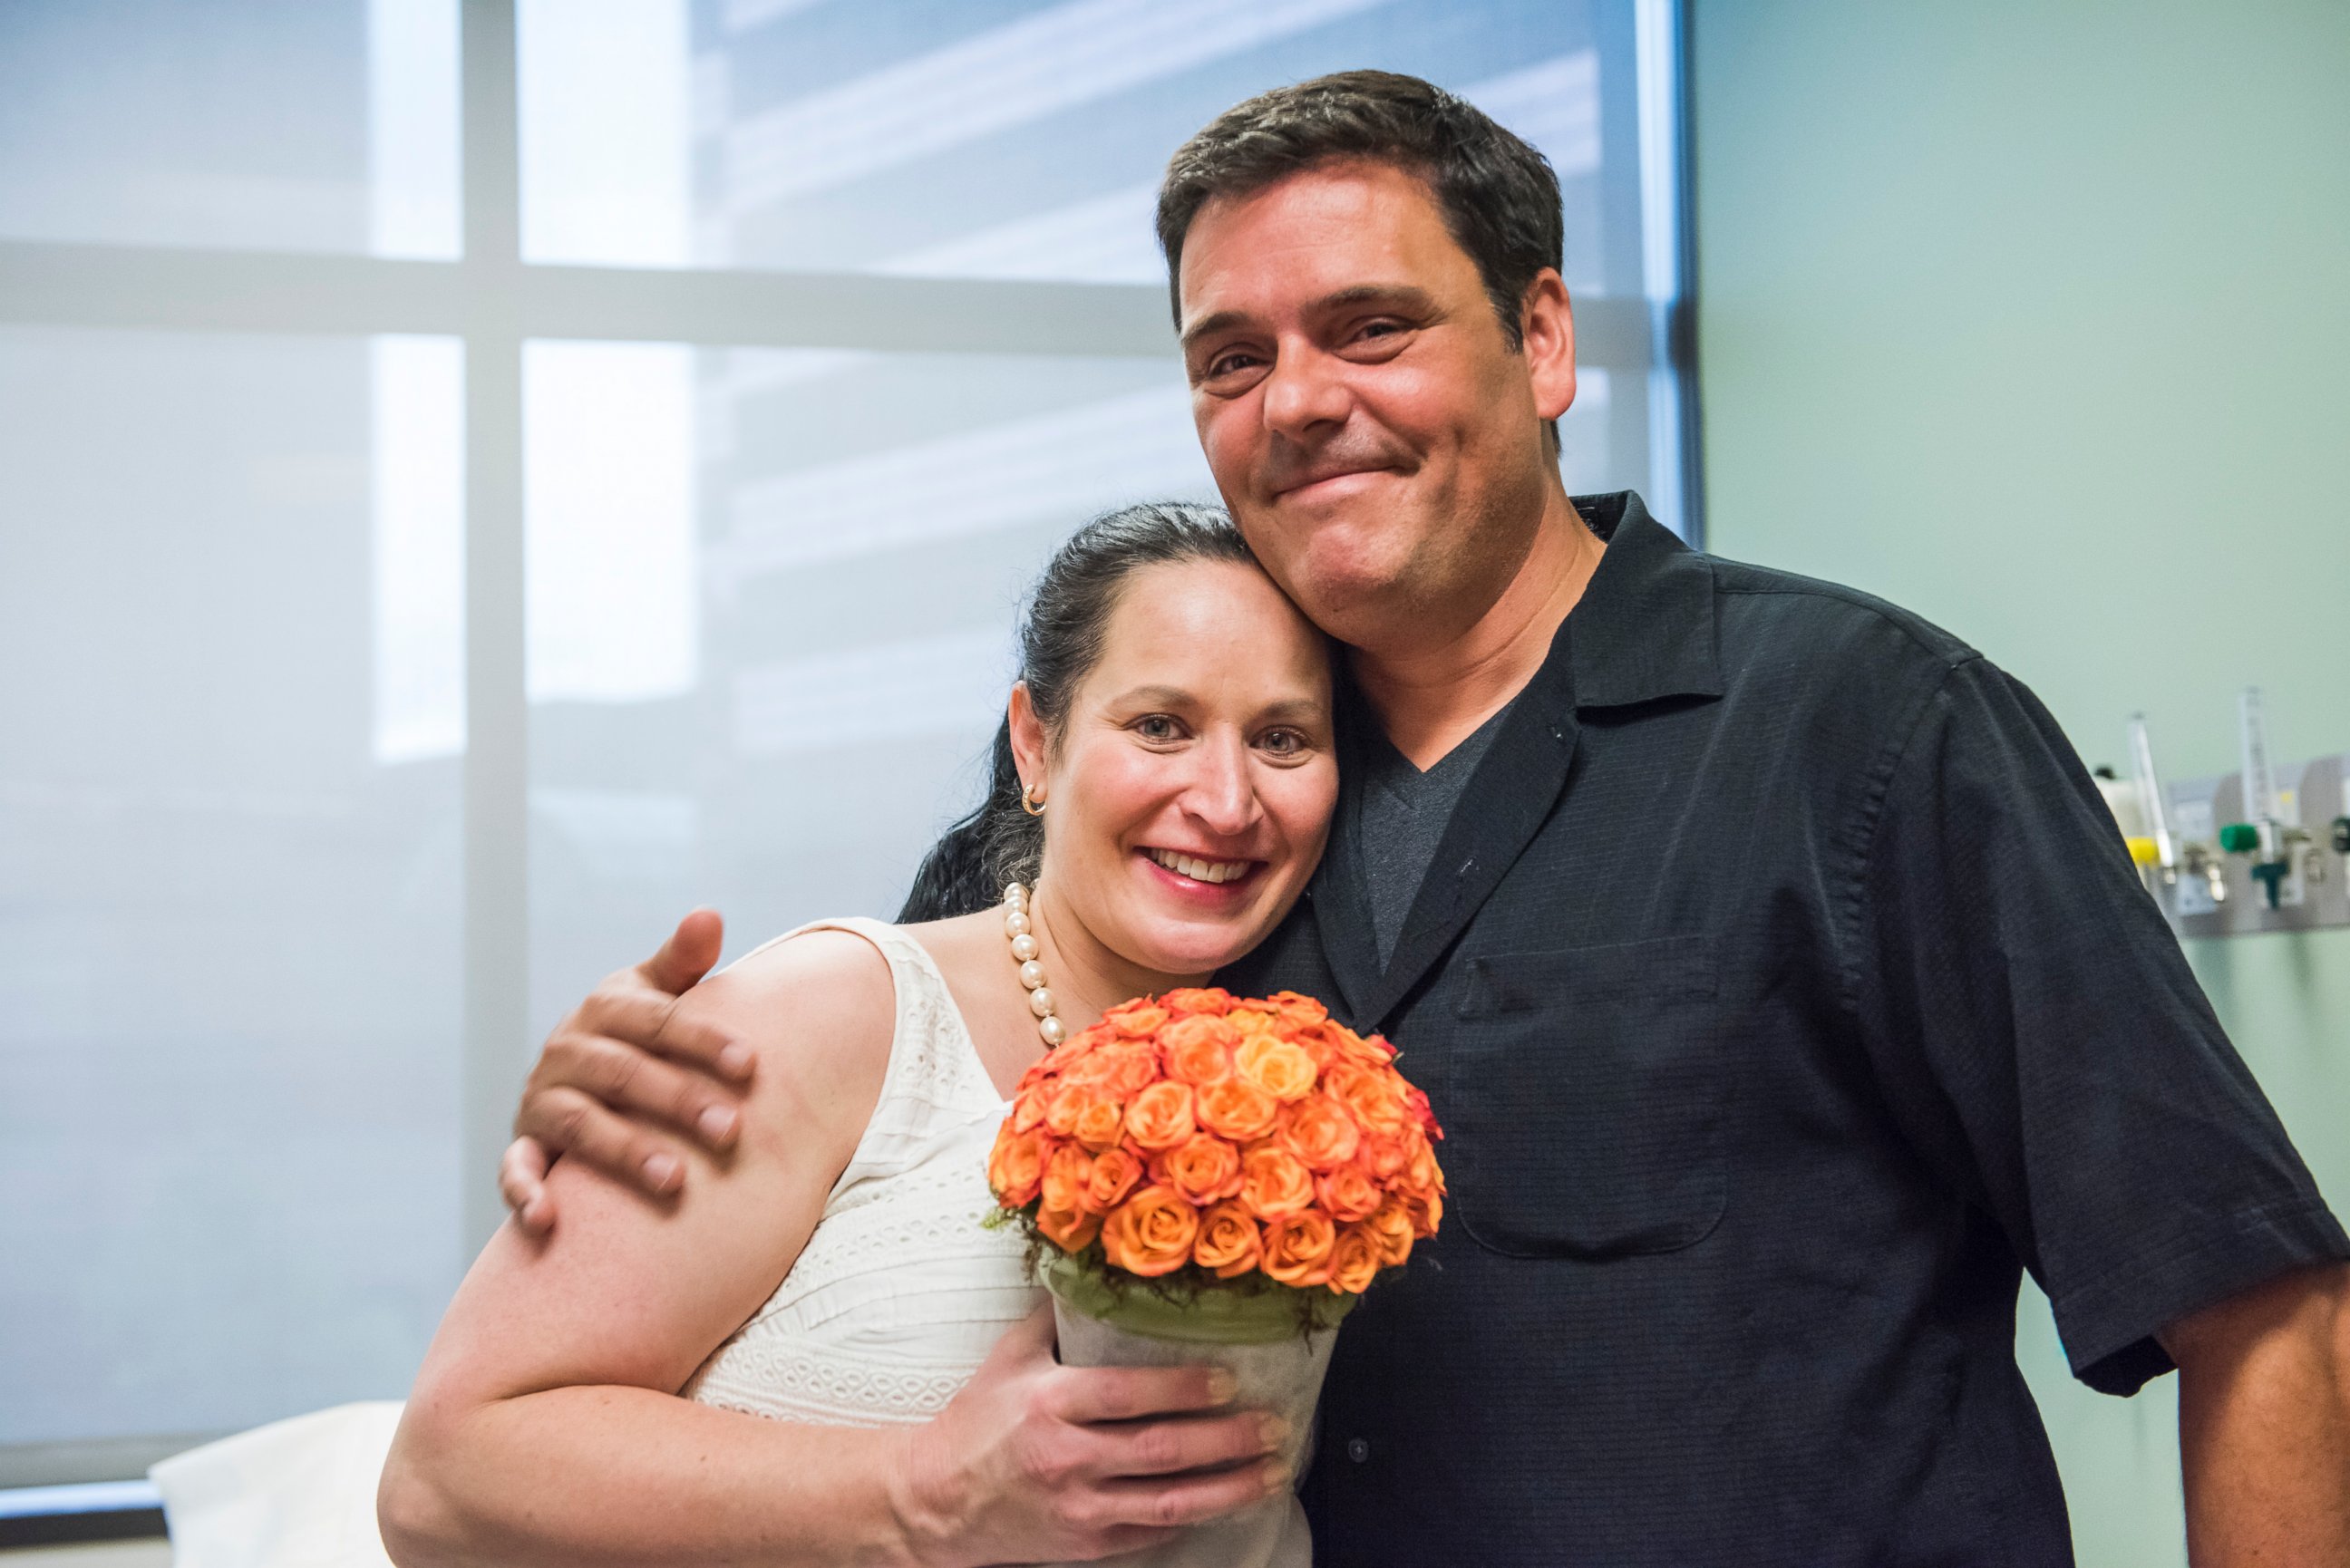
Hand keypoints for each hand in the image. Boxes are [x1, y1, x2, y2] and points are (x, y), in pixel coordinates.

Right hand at [500, 909, 752, 1233]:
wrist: (576, 1074)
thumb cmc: (637, 1033)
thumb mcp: (656, 993)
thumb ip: (683, 961)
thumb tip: (709, 913)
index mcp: (605, 1008)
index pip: (658, 1021)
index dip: (704, 1041)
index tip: (752, 1066)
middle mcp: (567, 1050)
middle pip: (624, 1073)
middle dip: (679, 1101)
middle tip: (731, 1132)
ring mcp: (541, 1098)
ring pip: (579, 1122)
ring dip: (623, 1151)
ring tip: (675, 1180)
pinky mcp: (524, 1142)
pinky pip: (515, 1168)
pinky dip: (524, 1192)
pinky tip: (547, 1220)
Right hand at [888, 1305, 1288, 1566]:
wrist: (932, 1502)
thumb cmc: (974, 1424)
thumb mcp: (1007, 1359)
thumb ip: (1054, 1318)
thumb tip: (1095, 1270)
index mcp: (1049, 1403)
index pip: (1128, 1395)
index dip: (1183, 1388)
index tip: (1228, 1380)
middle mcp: (1066, 1457)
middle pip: (1162, 1450)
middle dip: (1227, 1439)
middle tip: (1273, 1425)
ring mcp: (1077, 1508)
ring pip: (1168, 1502)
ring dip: (1228, 1488)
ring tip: (1272, 1472)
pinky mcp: (1082, 1544)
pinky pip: (1149, 1534)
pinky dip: (1190, 1519)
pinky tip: (1224, 1503)